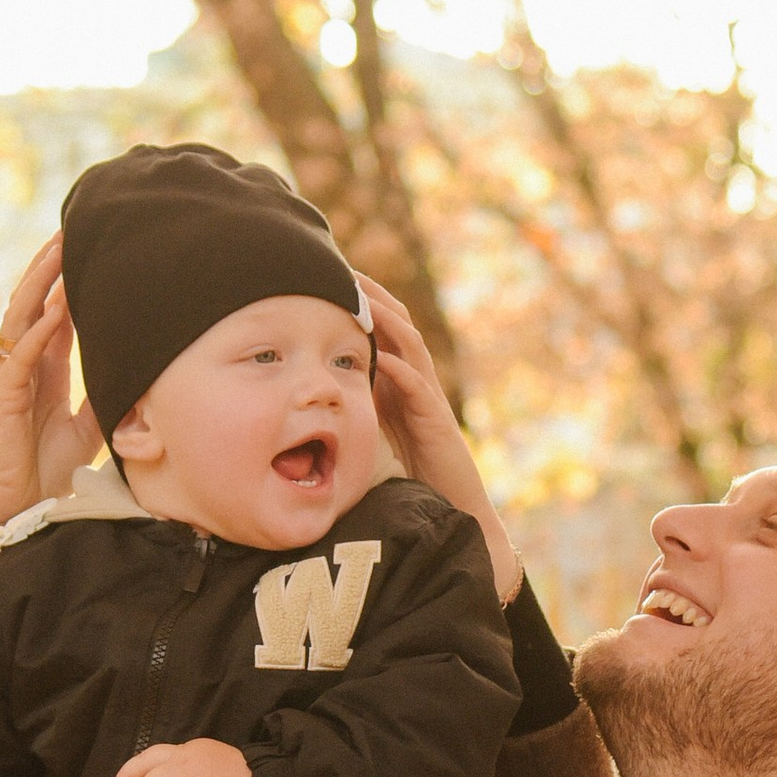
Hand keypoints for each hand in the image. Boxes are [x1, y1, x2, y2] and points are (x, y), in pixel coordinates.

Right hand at [0, 239, 100, 568]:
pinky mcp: (1, 399)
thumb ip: (102, 399)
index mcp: (43, 371)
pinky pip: (18, 356)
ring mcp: (9, 379)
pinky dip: (37, 331)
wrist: (12, 512)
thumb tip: (138, 376)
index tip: (90, 252)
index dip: (69, 284)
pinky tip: (55, 309)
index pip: (55, 315)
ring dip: (40, 284)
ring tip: (57, 250)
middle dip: (51, 268)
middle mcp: (23, 367)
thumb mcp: (85, 429)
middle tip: (72, 230)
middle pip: (34, 304)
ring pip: (21, 318)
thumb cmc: (44, 473)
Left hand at [360, 279, 518, 606]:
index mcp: (401, 379)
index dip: (362, 303)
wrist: (453, 507)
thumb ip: (361, 402)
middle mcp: (417, 381)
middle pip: (398, 326)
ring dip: (387, 322)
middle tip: (347, 269)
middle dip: (374, 297)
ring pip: (411, 348)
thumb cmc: (414, 471)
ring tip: (364, 299)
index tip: (334, 278)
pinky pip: (419, 389)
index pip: (382, 330)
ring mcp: (429, 398)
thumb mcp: (379, 428)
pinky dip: (402, 370)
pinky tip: (383, 358)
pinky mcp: (437, 422)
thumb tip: (323, 385)